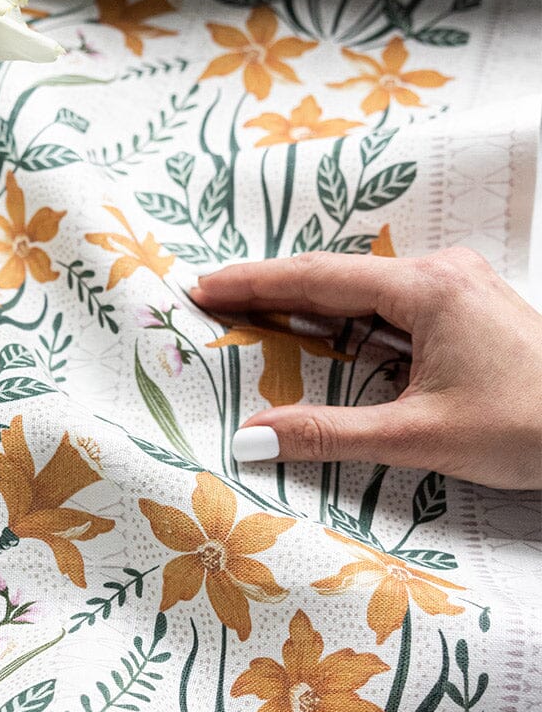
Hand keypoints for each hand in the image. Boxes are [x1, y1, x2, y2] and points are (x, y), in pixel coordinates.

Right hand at [190, 247, 541, 488]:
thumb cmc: (528, 427)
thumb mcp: (418, 437)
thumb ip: (327, 435)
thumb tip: (252, 439)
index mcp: (427, 288)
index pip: (316, 278)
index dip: (252, 283)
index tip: (201, 287)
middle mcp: (441, 273)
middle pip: (335, 276)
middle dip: (271, 290)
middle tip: (213, 302)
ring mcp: (458, 287)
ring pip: (363, 290)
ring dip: (309, 305)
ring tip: (253, 319)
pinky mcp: (468, 310)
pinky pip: (390, 305)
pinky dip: (347, 321)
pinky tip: (323, 338)